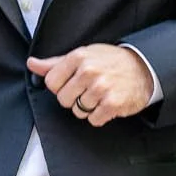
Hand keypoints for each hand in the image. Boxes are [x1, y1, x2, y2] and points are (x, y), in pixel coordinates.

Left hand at [27, 46, 154, 125]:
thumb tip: (32, 64)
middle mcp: (88, 71)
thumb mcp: (84, 55)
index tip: (74, 82)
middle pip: (63, 99)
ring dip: (88, 107)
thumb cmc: (111, 62)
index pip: (51, 82)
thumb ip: (55, 63)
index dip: (61, 86)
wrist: (144, 68)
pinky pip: (93, 119)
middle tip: (89, 90)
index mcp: (78, 57)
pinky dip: (100, 116)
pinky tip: (107, 104)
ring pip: (78, 111)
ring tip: (100, 96)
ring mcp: (101, 87)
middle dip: (74, 98)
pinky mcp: (112, 103)